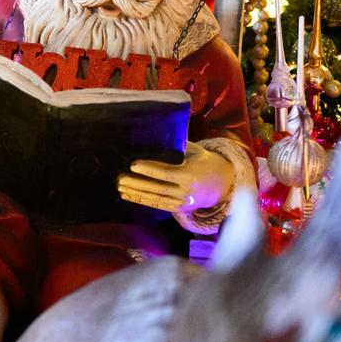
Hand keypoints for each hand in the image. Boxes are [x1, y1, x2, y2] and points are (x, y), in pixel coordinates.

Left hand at [118, 145, 234, 213]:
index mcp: (191, 175)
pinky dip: (141, 201)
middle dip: (138, 184)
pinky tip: (127, 195)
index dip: (149, 169)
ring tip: (120, 186)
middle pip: (158, 188)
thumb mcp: (196, 152)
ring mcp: (182, 202)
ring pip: (155, 199)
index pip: (166, 173)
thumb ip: (179, 145)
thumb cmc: (203, 162)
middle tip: (120, 178)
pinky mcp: (178, 208)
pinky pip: (157, 205)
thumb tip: (159, 132)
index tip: (133, 165)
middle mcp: (186, 191)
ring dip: (136, 193)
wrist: (220, 185)